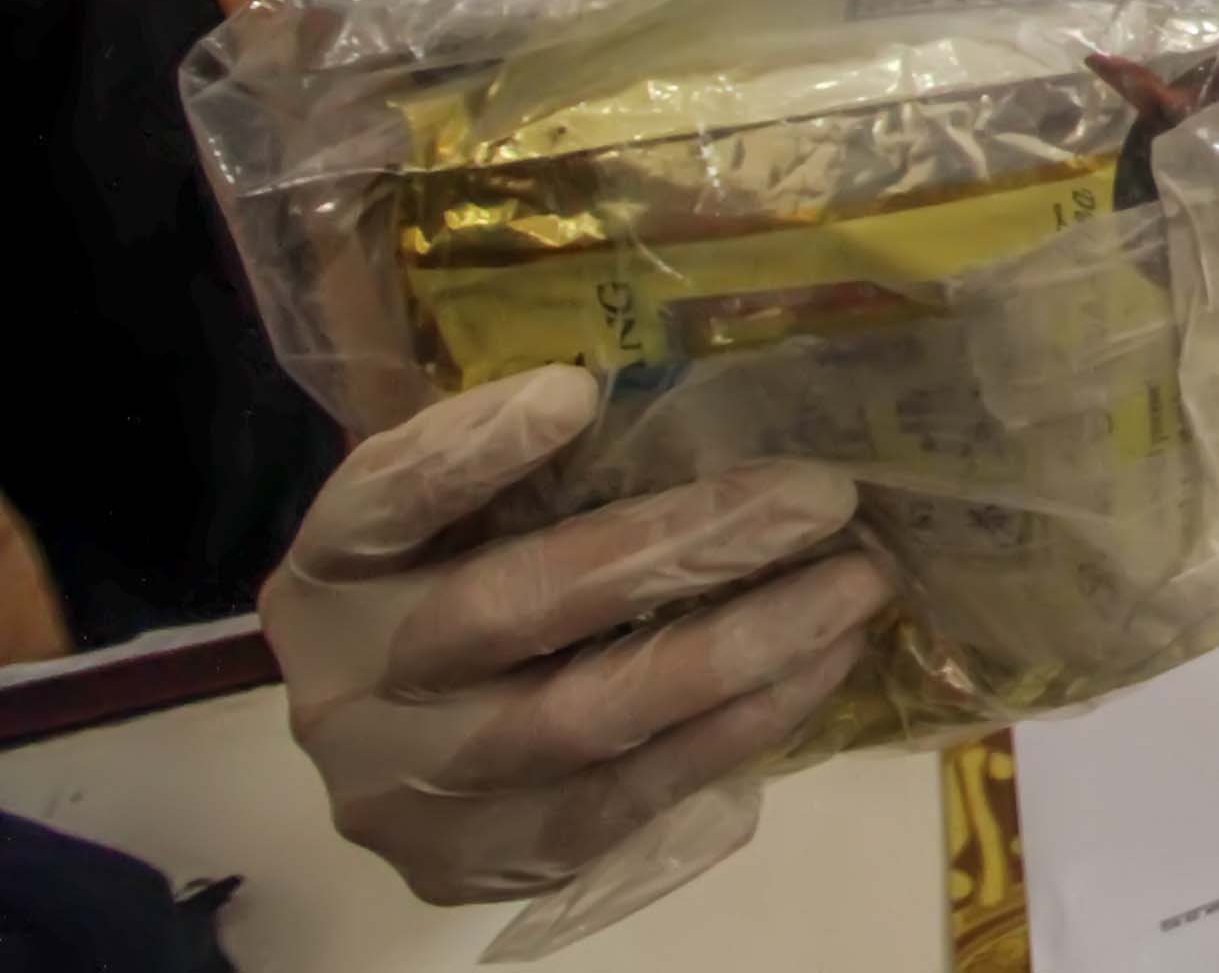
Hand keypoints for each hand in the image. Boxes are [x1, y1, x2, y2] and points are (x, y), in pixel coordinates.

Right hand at [263, 364, 895, 907]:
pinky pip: (623, 799)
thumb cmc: (461, 584)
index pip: (384, 499)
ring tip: (853, 587)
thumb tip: (699, 390)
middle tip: (819, 495)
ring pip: (584, 718)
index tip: (577, 393)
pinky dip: (735, 728)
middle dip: (684, 546)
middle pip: (514, 607)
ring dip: (740, 647)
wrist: (404, 748)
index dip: (470, 449)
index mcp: (332, 569)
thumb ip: (528, 462)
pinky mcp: (477, 860)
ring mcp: (405, 788)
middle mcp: (349, 683)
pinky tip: (819, 667)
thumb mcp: (463, 515)